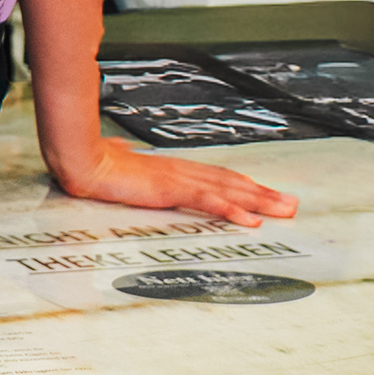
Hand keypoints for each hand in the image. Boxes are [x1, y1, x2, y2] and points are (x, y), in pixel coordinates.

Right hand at [49, 137, 297, 226]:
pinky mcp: (170, 190)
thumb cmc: (95, 162)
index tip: (268, 194)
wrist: (81, 160)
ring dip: (259, 202)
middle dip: (264, 194)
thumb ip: (126, 163)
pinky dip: (232, 211)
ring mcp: (178, 179)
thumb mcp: (118, 166)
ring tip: (284, 211)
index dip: (245, 186)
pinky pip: (208, 201)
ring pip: (229, 190)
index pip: (218, 176)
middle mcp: (182, 171)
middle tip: (292, 204)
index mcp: (173, 168)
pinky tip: (250, 220)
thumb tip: (123, 154)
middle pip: (232, 182)